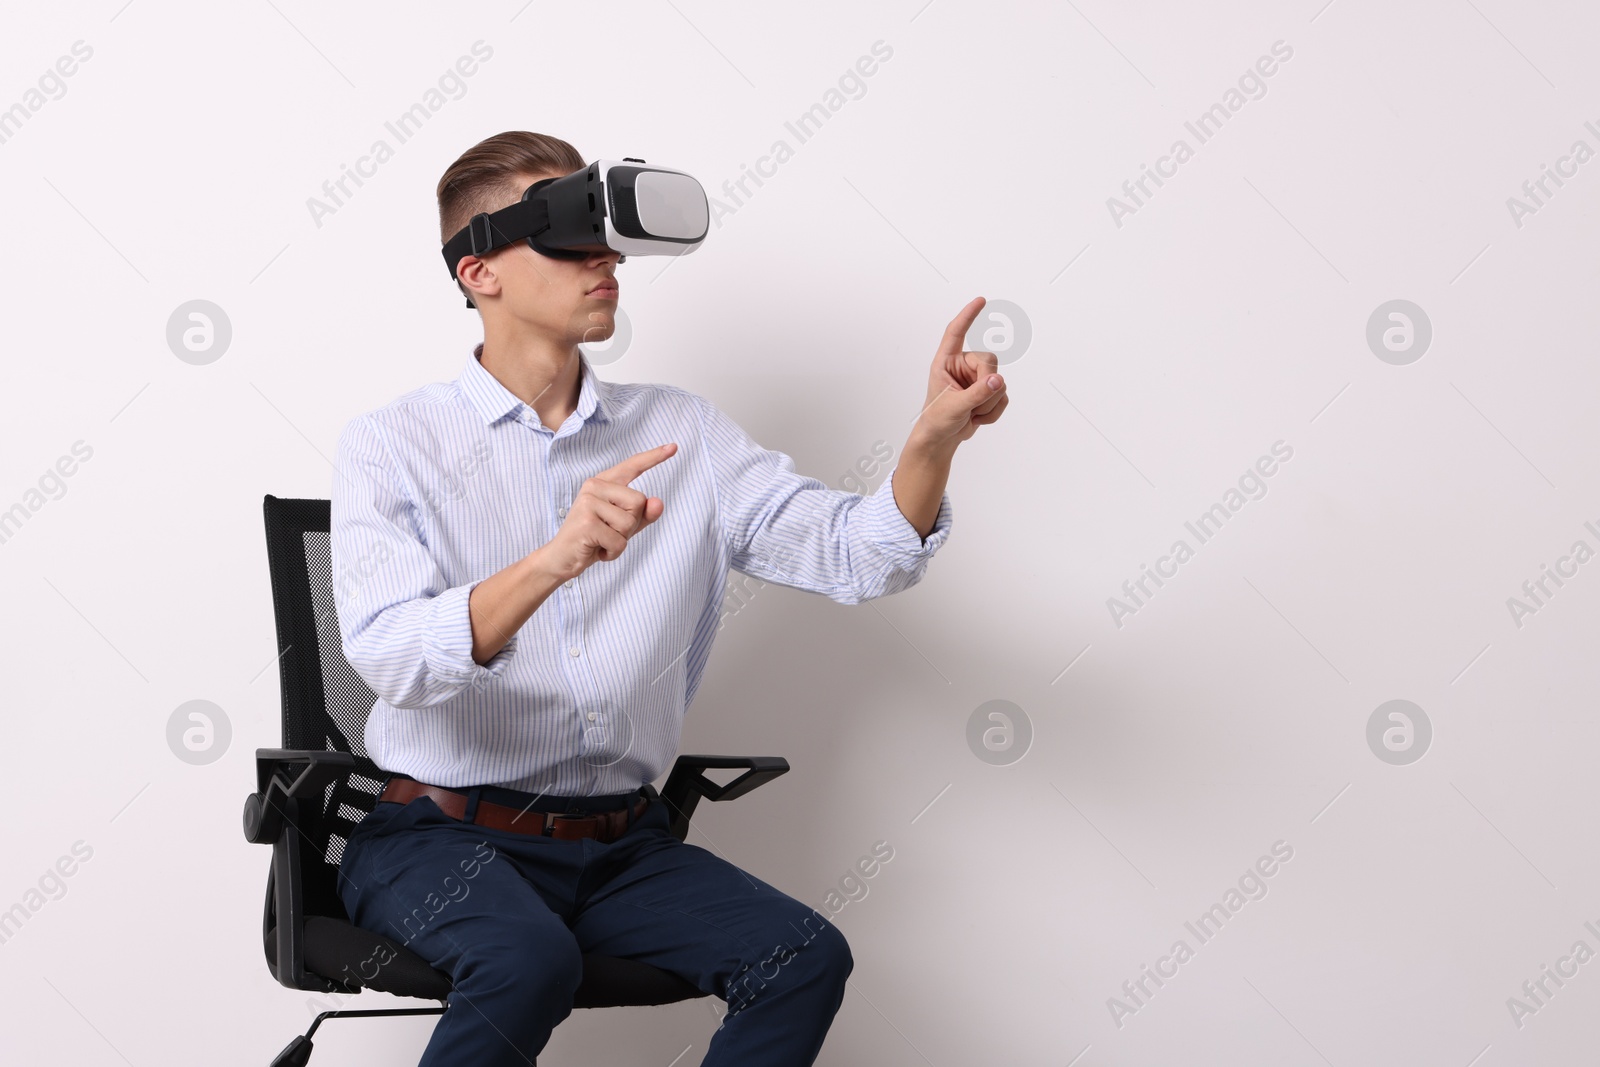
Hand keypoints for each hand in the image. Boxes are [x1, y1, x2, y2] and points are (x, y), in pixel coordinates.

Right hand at [537, 443, 675, 581]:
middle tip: (608, 532)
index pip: (632, 466)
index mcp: (603, 483)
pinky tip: (597, 550)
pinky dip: (613, 552)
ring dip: (620, 541)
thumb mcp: (623, 526)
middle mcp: (594, 486)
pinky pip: (619, 541)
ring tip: (601, 540)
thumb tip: (658, 502)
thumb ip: (643, 514)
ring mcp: (588, 502)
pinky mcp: (587, 522)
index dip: (654, 457)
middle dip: (630, 525)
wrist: (562, 558)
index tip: (674, 447)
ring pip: (629, 522)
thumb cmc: (594, 539)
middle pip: (639, 501)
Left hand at [911, 296, 1008, 455]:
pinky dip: (994, 411)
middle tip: (973, 405)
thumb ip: (977, 393)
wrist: (941, 439)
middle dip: (987, 385)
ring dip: (989, 403)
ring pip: (1000, 381)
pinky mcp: (988, 391)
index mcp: (946, 362)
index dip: (968, 316)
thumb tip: (998, 380)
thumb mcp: (954, 407)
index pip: (956, 333)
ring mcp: (977, 378)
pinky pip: (1003, 396)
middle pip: (990, 361)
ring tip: (971, 414)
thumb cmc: (937, 420)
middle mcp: (962, 366)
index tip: (980, 300)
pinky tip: (978, 418)